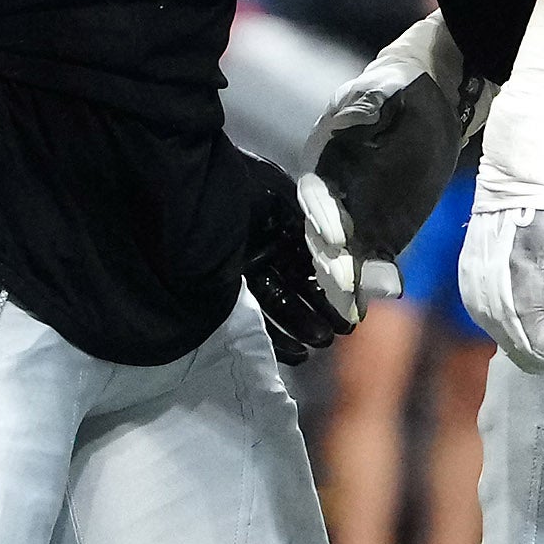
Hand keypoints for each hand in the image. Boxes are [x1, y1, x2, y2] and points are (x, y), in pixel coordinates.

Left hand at [236, 151, 351, 365]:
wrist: (186, 196)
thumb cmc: (236, 190)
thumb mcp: (280, 195)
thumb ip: (312, 219)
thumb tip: (343, 244)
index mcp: (284, 223)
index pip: (318, 258)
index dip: (339, 280)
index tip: (357, 301)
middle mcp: (268, 248)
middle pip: (302, 284)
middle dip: (325, 308)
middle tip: (344, 331)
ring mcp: (247, 273)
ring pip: (281, 304)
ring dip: (303, 325)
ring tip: (323, 343)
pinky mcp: (226, 293)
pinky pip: (255, 319)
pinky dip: (275, 339)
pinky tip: (295, 353)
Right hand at [297, 13, 482, 321]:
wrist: (439, 93)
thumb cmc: (405, 86)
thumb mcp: (386, 87)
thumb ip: (368, 102)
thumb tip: (359, 108)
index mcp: (324, 156)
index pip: (316, 193)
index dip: (323, 216)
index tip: (336, 239)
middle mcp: (331, 190)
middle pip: (323, 233)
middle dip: (331, 263)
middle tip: (343, 291)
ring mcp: (355, 212)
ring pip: (343, 252)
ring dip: (346, 281)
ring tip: (353, 309)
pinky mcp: (381, 227)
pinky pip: (371, 257)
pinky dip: (370, 280)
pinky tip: (375, 300)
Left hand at [459, 195, 543, 371]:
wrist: (531, 182)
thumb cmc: (534, 205)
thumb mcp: (529, 252)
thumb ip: (531, 282)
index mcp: (481, 296)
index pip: (518, 338)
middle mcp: (483, 310)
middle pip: (530, 352)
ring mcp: (499, 310)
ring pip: (542, 355)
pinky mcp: (522, 306)